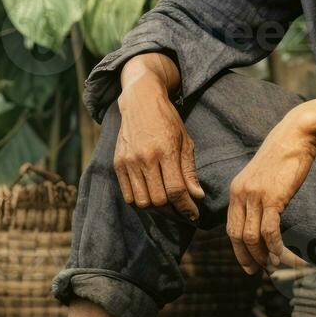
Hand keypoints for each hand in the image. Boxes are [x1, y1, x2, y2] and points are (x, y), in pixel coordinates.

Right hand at [113, 76, 203, 220]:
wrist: (140, 102)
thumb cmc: (168, 121)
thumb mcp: (185, 141)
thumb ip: (189, 170)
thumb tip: (197, 196)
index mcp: (166, 150)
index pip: (176, 190)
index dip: (187, 207)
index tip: (194, 214)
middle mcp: (145, 157)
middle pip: (159, 200)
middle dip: (174, 211)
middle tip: (182, 210)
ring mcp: (129, 161)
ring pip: (142, 202)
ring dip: (157, 209)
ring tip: (167, 205)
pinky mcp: (118, 164)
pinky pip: (128, 195)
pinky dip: (140, 202)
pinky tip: (151, 197)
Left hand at [226, 114, 315, 274]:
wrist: (295, 135)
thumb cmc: (284, 155)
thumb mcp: (263, 177)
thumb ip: (258, 195)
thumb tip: (263, 217)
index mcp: (236, 190)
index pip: (230, 227)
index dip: (238, 249)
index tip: (247, 263)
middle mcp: (241, 194)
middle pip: (237, 235)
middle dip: (246, 257)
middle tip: (256, 271)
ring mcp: (255, 196)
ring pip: (251, 236)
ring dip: (260, 255)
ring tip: (271, 265)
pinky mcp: (272, 197)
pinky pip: (269, 229)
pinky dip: (273, 246)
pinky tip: (279, 254)